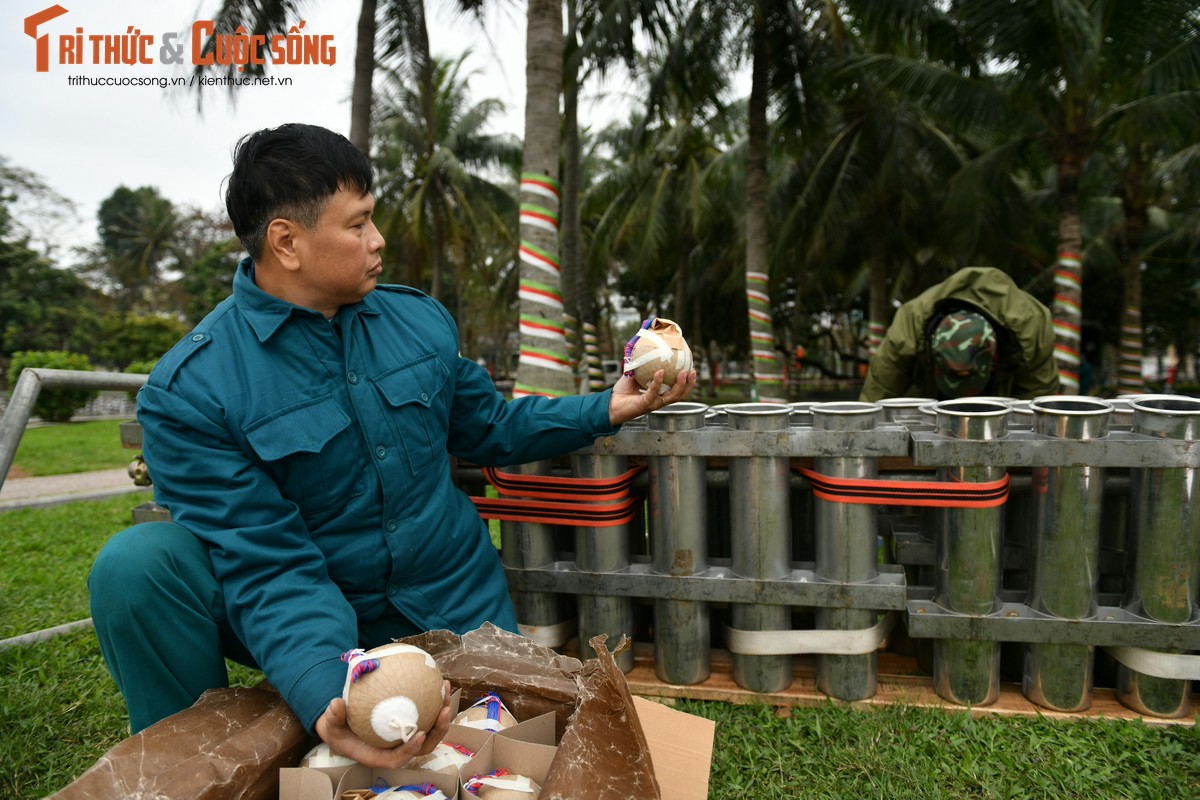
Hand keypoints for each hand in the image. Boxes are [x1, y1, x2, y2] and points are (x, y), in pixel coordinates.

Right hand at [314, 680, 452, 768]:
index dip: (410, 749)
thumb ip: (333, 717)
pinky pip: (426, 713)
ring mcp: (406, 735)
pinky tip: (436, 679)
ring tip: (445, 688)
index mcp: (379, 754)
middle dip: (437, 731)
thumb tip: (336, 704)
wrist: (343, 724)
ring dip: (441, 711)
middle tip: (443, 711)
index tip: (420, 735)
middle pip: (423, 745)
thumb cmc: (338, 729)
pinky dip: (433, 699)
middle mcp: (396, 747)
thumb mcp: (330, 725)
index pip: (398, 758)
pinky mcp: (410, 722)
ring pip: (430, 728)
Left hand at [608, 369, 697, 425]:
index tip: (692, 369)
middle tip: (693, 371)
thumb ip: (640, 363)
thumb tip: (643, 346)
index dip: (687, 382)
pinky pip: (654, 392)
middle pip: (680, 395)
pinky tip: (660, 372)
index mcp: (659, 394)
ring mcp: (653, 403)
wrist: (610, 404)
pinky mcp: (645, 404)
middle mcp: (659, 400)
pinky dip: (657, 382)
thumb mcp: (633, 374)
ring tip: (684, 373)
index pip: (677, 389)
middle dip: (689, 385)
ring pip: (672, 397)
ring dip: (680, 385)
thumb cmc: (621, 391)